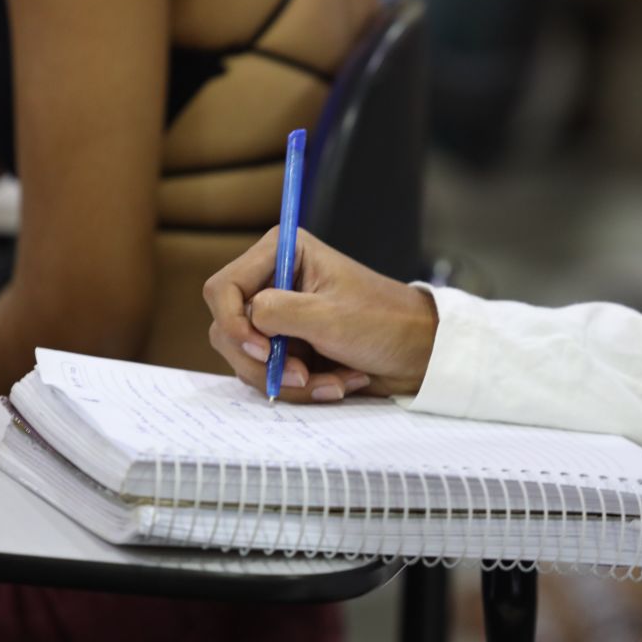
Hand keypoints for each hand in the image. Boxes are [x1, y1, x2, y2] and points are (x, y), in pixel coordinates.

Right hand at [204, 228, 437, 402]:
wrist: (419, 353)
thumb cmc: (385, 323)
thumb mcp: (330, 317)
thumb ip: (277, 313)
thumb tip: (244, 320)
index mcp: (281, 253)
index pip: (223, 288)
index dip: (234, 323)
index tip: (264, 350)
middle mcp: (273, 281)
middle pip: (228, 329)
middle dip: (265, 362)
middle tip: (303, 374)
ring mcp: (278, 317)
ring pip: (247, 359)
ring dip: (287, 380)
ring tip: (332, 382)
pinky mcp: (287, 346)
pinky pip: (269, 375)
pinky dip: (299, 388)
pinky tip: (336, 382)